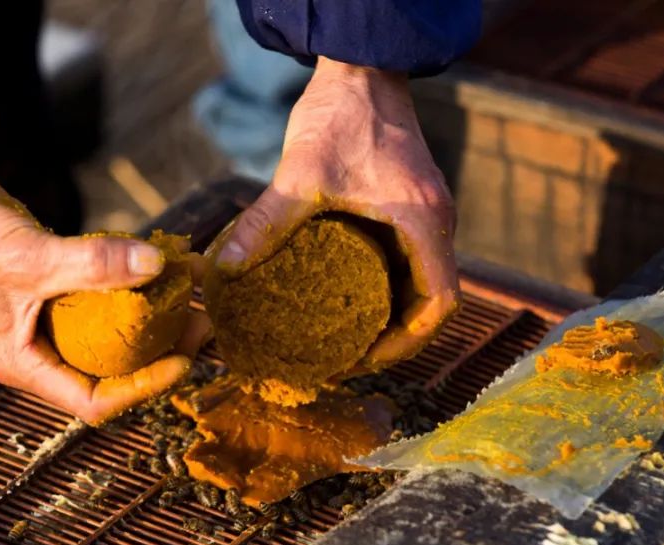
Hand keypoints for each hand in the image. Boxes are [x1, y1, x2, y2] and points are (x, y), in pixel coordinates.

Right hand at [0, 117, 205, 423]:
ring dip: (146, 317)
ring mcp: (41, 318)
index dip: (143, 387)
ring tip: (189, 295)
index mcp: (24, 365)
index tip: (183, 360)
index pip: (95, 400)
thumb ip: (94, 266)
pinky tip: (156, 266)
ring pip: (104, 332)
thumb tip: (156, 267)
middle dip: (156, 351)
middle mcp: (35, 350)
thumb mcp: (31, 259)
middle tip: (200, 324)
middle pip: (107, 369)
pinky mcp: (47, 285)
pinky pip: (95, 295)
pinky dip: (125, 284)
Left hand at [213, 57, 458, 371]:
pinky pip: (406, 260)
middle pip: (430, 301)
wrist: (362, 66)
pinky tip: (346, 297)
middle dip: (394, 337)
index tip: (367, 359)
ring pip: (419, 282)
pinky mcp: (409, 205)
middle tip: (348, 358)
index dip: (408, 342)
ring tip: (345, 338)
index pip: (439, 304)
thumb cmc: (343, 112)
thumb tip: (224, 267)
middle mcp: (436, 222)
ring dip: (390, 314)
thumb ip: (265, 221)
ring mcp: (426, 214)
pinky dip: (384, 286)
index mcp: (424, 222)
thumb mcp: (301, 173)